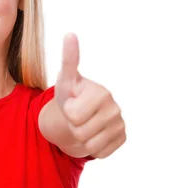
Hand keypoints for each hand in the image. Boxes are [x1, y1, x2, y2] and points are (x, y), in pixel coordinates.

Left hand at [55, 33, 125, 158]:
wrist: (81, 113)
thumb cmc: (71, 94)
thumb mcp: (65, 79)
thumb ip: (68, 59)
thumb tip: (69, 34)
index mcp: (102, 93)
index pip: (73, 116)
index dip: (67, 112)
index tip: (73, 102)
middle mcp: (116, 108)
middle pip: (81, 132)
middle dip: (74, 127)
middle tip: (77, 115)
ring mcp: (121, 124)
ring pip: (90, 146)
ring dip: (82, 138)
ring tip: (85, 123)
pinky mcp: (122, 138)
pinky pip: (100, 153)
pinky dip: (93, 147)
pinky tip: (94, 133)